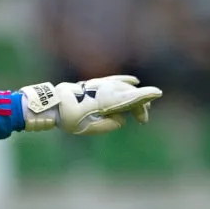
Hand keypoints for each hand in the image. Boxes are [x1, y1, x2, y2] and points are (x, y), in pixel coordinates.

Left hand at [20, 75, 162, 134]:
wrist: (52, 105)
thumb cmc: (68, 119)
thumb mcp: (89, 128)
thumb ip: (109, 125)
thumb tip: (120, 119)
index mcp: (103, 101)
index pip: (128, 98)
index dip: (143, 97)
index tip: (156, 93)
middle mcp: (104, 90)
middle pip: (129, 95)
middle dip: (139, 105)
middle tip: (142, 119)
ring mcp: (100, 84)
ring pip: (123, 88)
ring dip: (134, 97)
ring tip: (142, 107)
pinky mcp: (95, 84)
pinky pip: (114, 80)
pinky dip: (125, 81)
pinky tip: (134, 82)